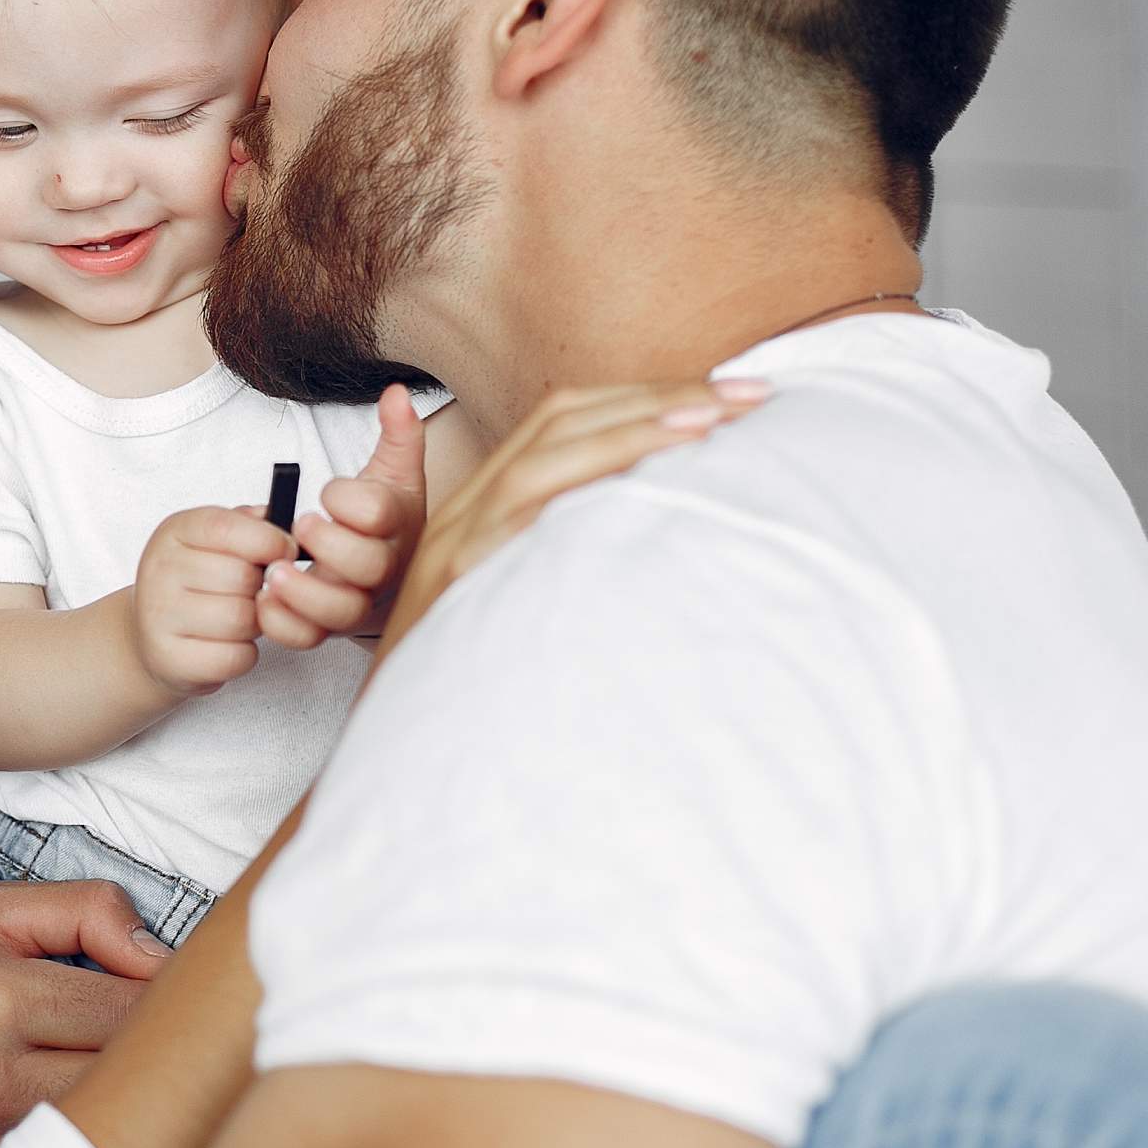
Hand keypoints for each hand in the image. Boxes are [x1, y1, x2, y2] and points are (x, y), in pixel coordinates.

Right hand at [0, 880, 169, 1147]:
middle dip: (158, 1065)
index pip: (131, 1009)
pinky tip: (86, 1141)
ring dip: (128, 1119)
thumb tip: (162, 956)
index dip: (171, 1006)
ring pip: (101, 1141)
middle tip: (173, 1053)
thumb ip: (83, 911)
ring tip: (136, 1095)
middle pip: (125, 1081)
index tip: (181, 1006)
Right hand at [128, 505, 296, 695]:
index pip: (226, 528)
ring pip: (243, 619)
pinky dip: (243, 654)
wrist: (151, 635)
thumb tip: (288, 526)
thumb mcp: (214, 542)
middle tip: (250, 594)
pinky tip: (226, 645)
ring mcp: (158, 616)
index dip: (269, 541)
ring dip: (255, 624)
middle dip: (261, 589)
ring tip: (237, 619)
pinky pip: (235, 657)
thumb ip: (250, 525)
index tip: (285, 552)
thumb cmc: (195, 584)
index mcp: (174, 532)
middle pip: (243, 578)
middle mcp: (160, 570)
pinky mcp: (168, 658)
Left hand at [256, 384, 427, 648]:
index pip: (381, 513)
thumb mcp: (393, 476)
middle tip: (300, 528)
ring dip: (303, 595)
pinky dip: (283, 624)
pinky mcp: (328, 627)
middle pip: (369, 568)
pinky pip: (309, 638)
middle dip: (331, 548)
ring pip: (340, 612)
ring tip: (272, 575)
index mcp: (396, 524)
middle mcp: (381, 568)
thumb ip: (397, 436)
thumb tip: (396, 394)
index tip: (327, 491)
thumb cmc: (383, 523)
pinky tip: (263, 600)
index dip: (351, 501)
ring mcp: (356, 602)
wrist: (384, 576)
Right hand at [372, 378, 769, 665]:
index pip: (562, 422)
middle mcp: (465, 514)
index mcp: (482, 510)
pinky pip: (525, 514)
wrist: (396, 752)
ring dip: (639, 427)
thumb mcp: (516, 607)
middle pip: (560, 420)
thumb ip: (567, 558)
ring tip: (717, 417)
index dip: (646, 397)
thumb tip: (663, 535)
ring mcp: (457, 545)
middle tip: (751, 395)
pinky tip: (653, 475)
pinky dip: (591, 482)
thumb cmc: (469, 686)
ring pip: (546, 456)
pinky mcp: (459, 581)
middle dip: (662, 397)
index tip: (729, 398)